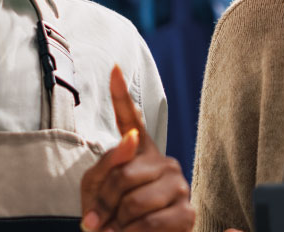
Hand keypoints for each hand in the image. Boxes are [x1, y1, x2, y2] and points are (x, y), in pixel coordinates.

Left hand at [79, 65, 194, 231]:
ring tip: (115, 231)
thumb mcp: (96, 191)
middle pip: (122, 174)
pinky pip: (149, 222)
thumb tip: (130, 140)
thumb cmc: (113, 217)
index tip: (114, 69)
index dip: (120, 95)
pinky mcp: (186, 211)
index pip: (130, 118)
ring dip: (116, 224)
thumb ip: (107, 166)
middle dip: (105, 203)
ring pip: (134, 200)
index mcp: (138, 150)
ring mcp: (177, 184)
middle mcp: (162, 161)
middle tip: (99, 221)